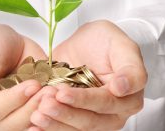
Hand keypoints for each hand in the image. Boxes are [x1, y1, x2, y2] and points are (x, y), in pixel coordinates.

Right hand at [0, 24, 47, 129]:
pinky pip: (37, 122)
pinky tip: (57, 101)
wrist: (8, 41)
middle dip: (31, 107)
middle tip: (49, 90)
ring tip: (54, 92)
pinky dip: (48, 114)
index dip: (12, 100)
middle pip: (9, 123)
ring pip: (25, 125)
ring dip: (42, 110)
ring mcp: (7, 117)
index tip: (32, 85)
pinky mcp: (25, 114)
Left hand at [29, 20, 147, 130]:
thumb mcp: (121, 45)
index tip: (63, 93)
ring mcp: (95, 119)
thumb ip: (130, 66)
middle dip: (65, 113)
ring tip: (36, 114)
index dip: (84, 100)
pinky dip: (49, 129)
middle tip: (45, 103)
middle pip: (90, 120)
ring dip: (55, 124)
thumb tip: (122, 87)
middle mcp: (114, 113)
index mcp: (129, 97)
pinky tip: (34, 127)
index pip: (106, 102)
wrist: (86, 45)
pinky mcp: (77, 121)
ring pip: (76, 129)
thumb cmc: (106, 42)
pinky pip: (65, 129)